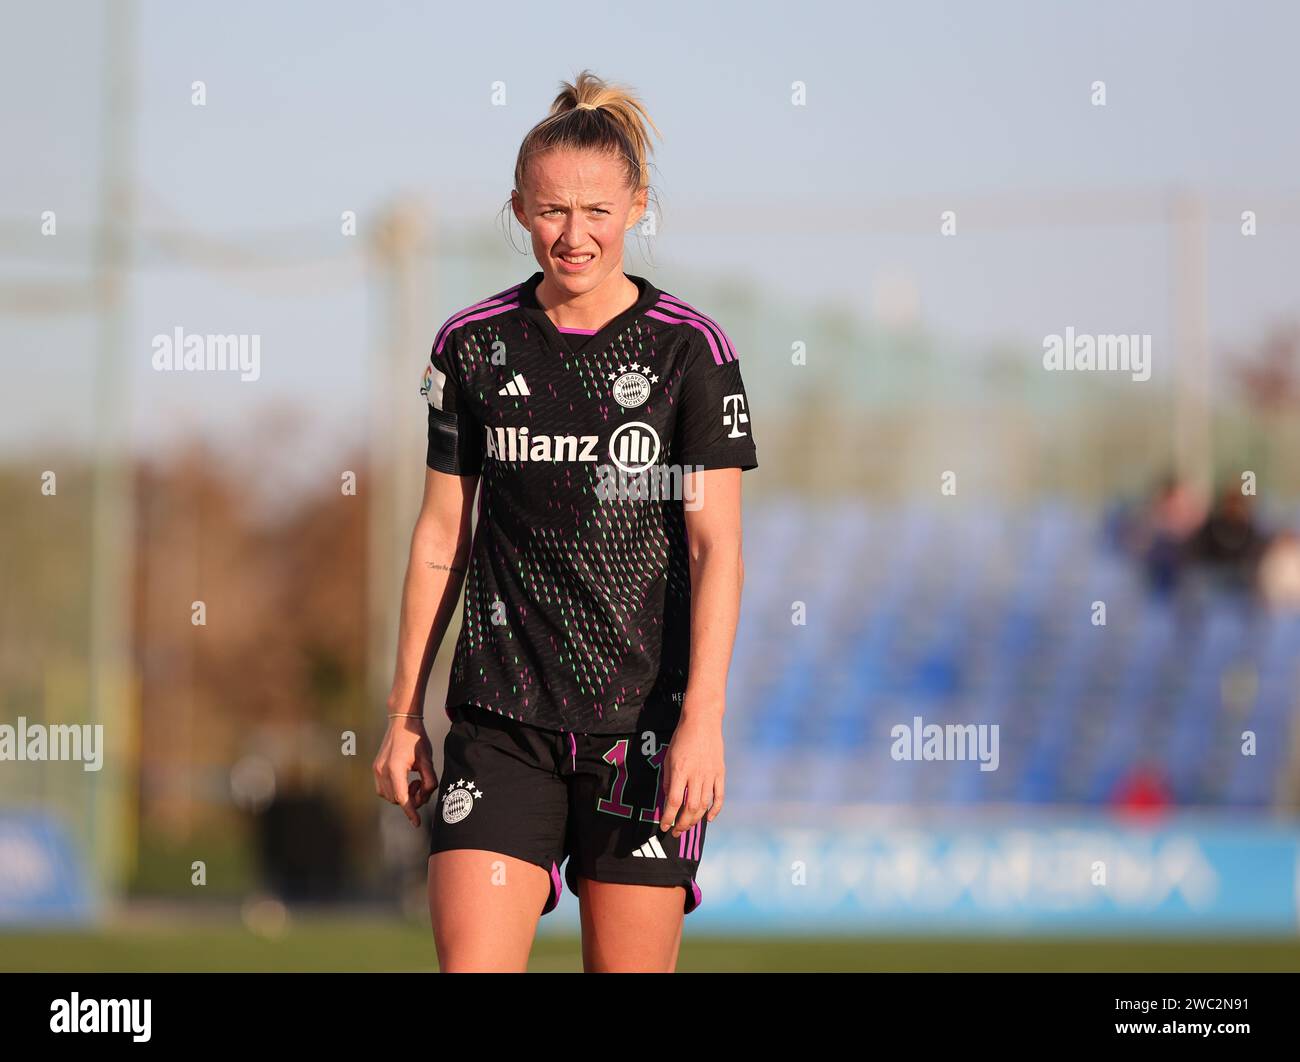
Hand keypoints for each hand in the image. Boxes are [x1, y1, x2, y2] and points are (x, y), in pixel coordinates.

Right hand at [372, 716, 437, 827]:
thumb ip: (429, 780)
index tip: (416, 823)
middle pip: (396, 799)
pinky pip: (383, 789)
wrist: (402, 722)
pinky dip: (395, 790)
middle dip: (411, 799)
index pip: (403, 798)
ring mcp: (377, 770)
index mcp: (395, 768)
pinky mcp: (376, 768)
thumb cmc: (416, 738)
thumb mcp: (428, 759)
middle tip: (421, 785)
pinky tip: (405, 779)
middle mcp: (382, 771)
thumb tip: (426, 795)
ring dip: (403, 794)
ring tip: (413, 780)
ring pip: (389, 796)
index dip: (410, 812)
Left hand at [659, 709, 724, 838]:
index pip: (674, 801)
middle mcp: (696, 775)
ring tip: (688, 826)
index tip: (665, 826)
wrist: (702, 721)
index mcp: (680, 771)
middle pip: (690, 807)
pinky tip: (708, 819)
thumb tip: (669, 799)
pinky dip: (715, 810)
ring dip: (695, 820)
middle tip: (676, 832)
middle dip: (682, 824)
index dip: (669, 817)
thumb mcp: (669, 757)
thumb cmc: (682, 737)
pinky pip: (719, 796)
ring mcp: (710, 774)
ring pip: (704, 805)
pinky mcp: (720, 773)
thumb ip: (668, 779)